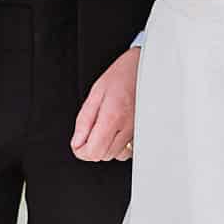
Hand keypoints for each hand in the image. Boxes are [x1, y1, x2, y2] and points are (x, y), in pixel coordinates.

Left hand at [70, 46, 139, 161]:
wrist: (146, 68)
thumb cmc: (122, 76)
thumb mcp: (96, 92)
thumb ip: (84, 120)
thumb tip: (77, 142)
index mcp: (112, 117)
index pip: (93, 152)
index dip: (81, 150)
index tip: (78, 142)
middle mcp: (127, 128)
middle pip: (103, 156)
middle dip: (92, 146)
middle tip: (90, 129)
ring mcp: (137, 132)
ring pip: (116, 155)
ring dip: (106, 146)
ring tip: (104, 127)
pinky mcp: (143, 133)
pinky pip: (128, 151)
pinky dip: (119, 146)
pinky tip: (116, 131)